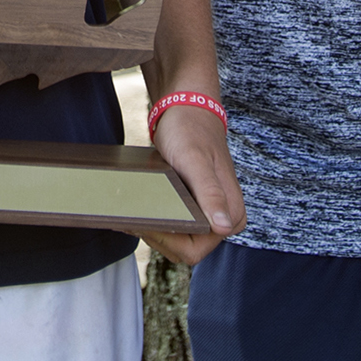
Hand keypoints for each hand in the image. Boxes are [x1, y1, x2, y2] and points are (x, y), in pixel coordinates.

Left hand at [137, 103, 243, 265]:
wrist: (186, 109)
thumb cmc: (190, 130)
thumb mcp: (195, 160)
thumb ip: (210, 193)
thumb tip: (224, 225)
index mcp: (231, 215)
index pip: (194, 250)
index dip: (166, 241)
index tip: (142, 223)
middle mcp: (224, 220)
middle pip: (183, 249)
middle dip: (156, 235)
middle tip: (130, 217)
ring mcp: (210, 215)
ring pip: (176, 240)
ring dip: (153, 228)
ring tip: (130, 212)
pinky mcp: (197, 208)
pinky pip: (175, 226)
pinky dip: (156, 220)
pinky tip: (137, 209)